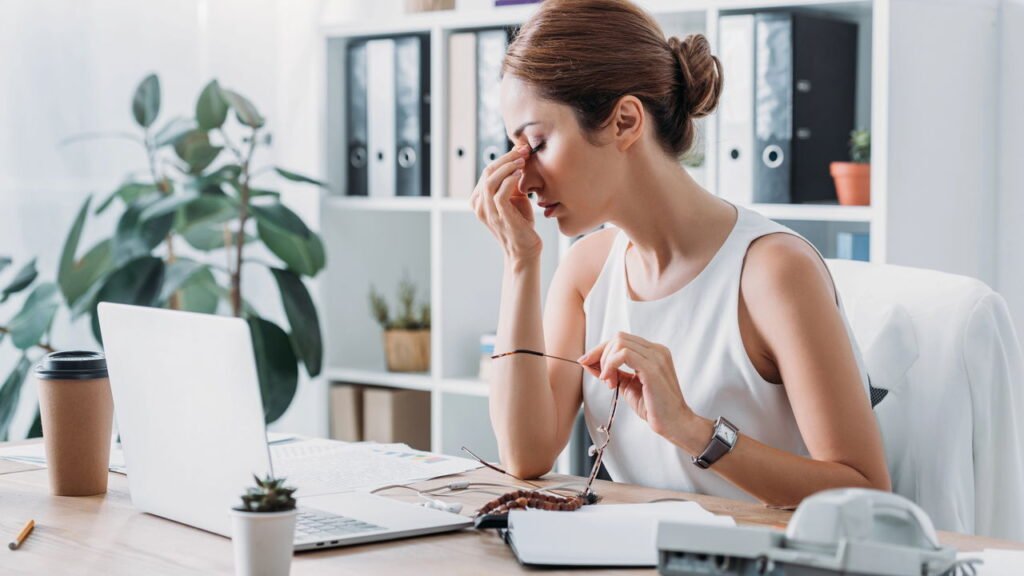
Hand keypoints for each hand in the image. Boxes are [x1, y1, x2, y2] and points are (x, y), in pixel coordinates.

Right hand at [471, 145, 541, 263]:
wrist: (525, 250)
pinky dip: (510, 181)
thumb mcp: (515, 199)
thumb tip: (518, 158)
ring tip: (522, 161)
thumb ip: (511, 182)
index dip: (504, 158)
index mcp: (479, 200)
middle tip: (523, 151)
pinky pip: (500, 194)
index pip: (487, 171)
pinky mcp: (499, 217)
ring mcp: (487, 212)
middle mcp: (479, 205)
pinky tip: (520, 175)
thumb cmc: (521, 224)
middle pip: (487, 172)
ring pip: (490, 180)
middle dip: (506, 158)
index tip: (521, 150)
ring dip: (508, 167)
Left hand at [578, 332, 694, 439]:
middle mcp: (656, 350)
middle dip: (600, 354)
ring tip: (609, 382)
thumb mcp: (627, 385)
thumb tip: (589, 362)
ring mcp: (656, 357)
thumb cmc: (654, 407)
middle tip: (602, 378)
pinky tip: (610, 380)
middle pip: (618, 338)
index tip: (586, 362)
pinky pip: (624, 354)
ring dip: (606, 361)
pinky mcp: (652, 368)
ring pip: (619, 342)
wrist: (674, 423)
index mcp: (653, 352)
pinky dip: (611, 365)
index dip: (601, 350)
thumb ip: (612, 372)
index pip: (622, 340)